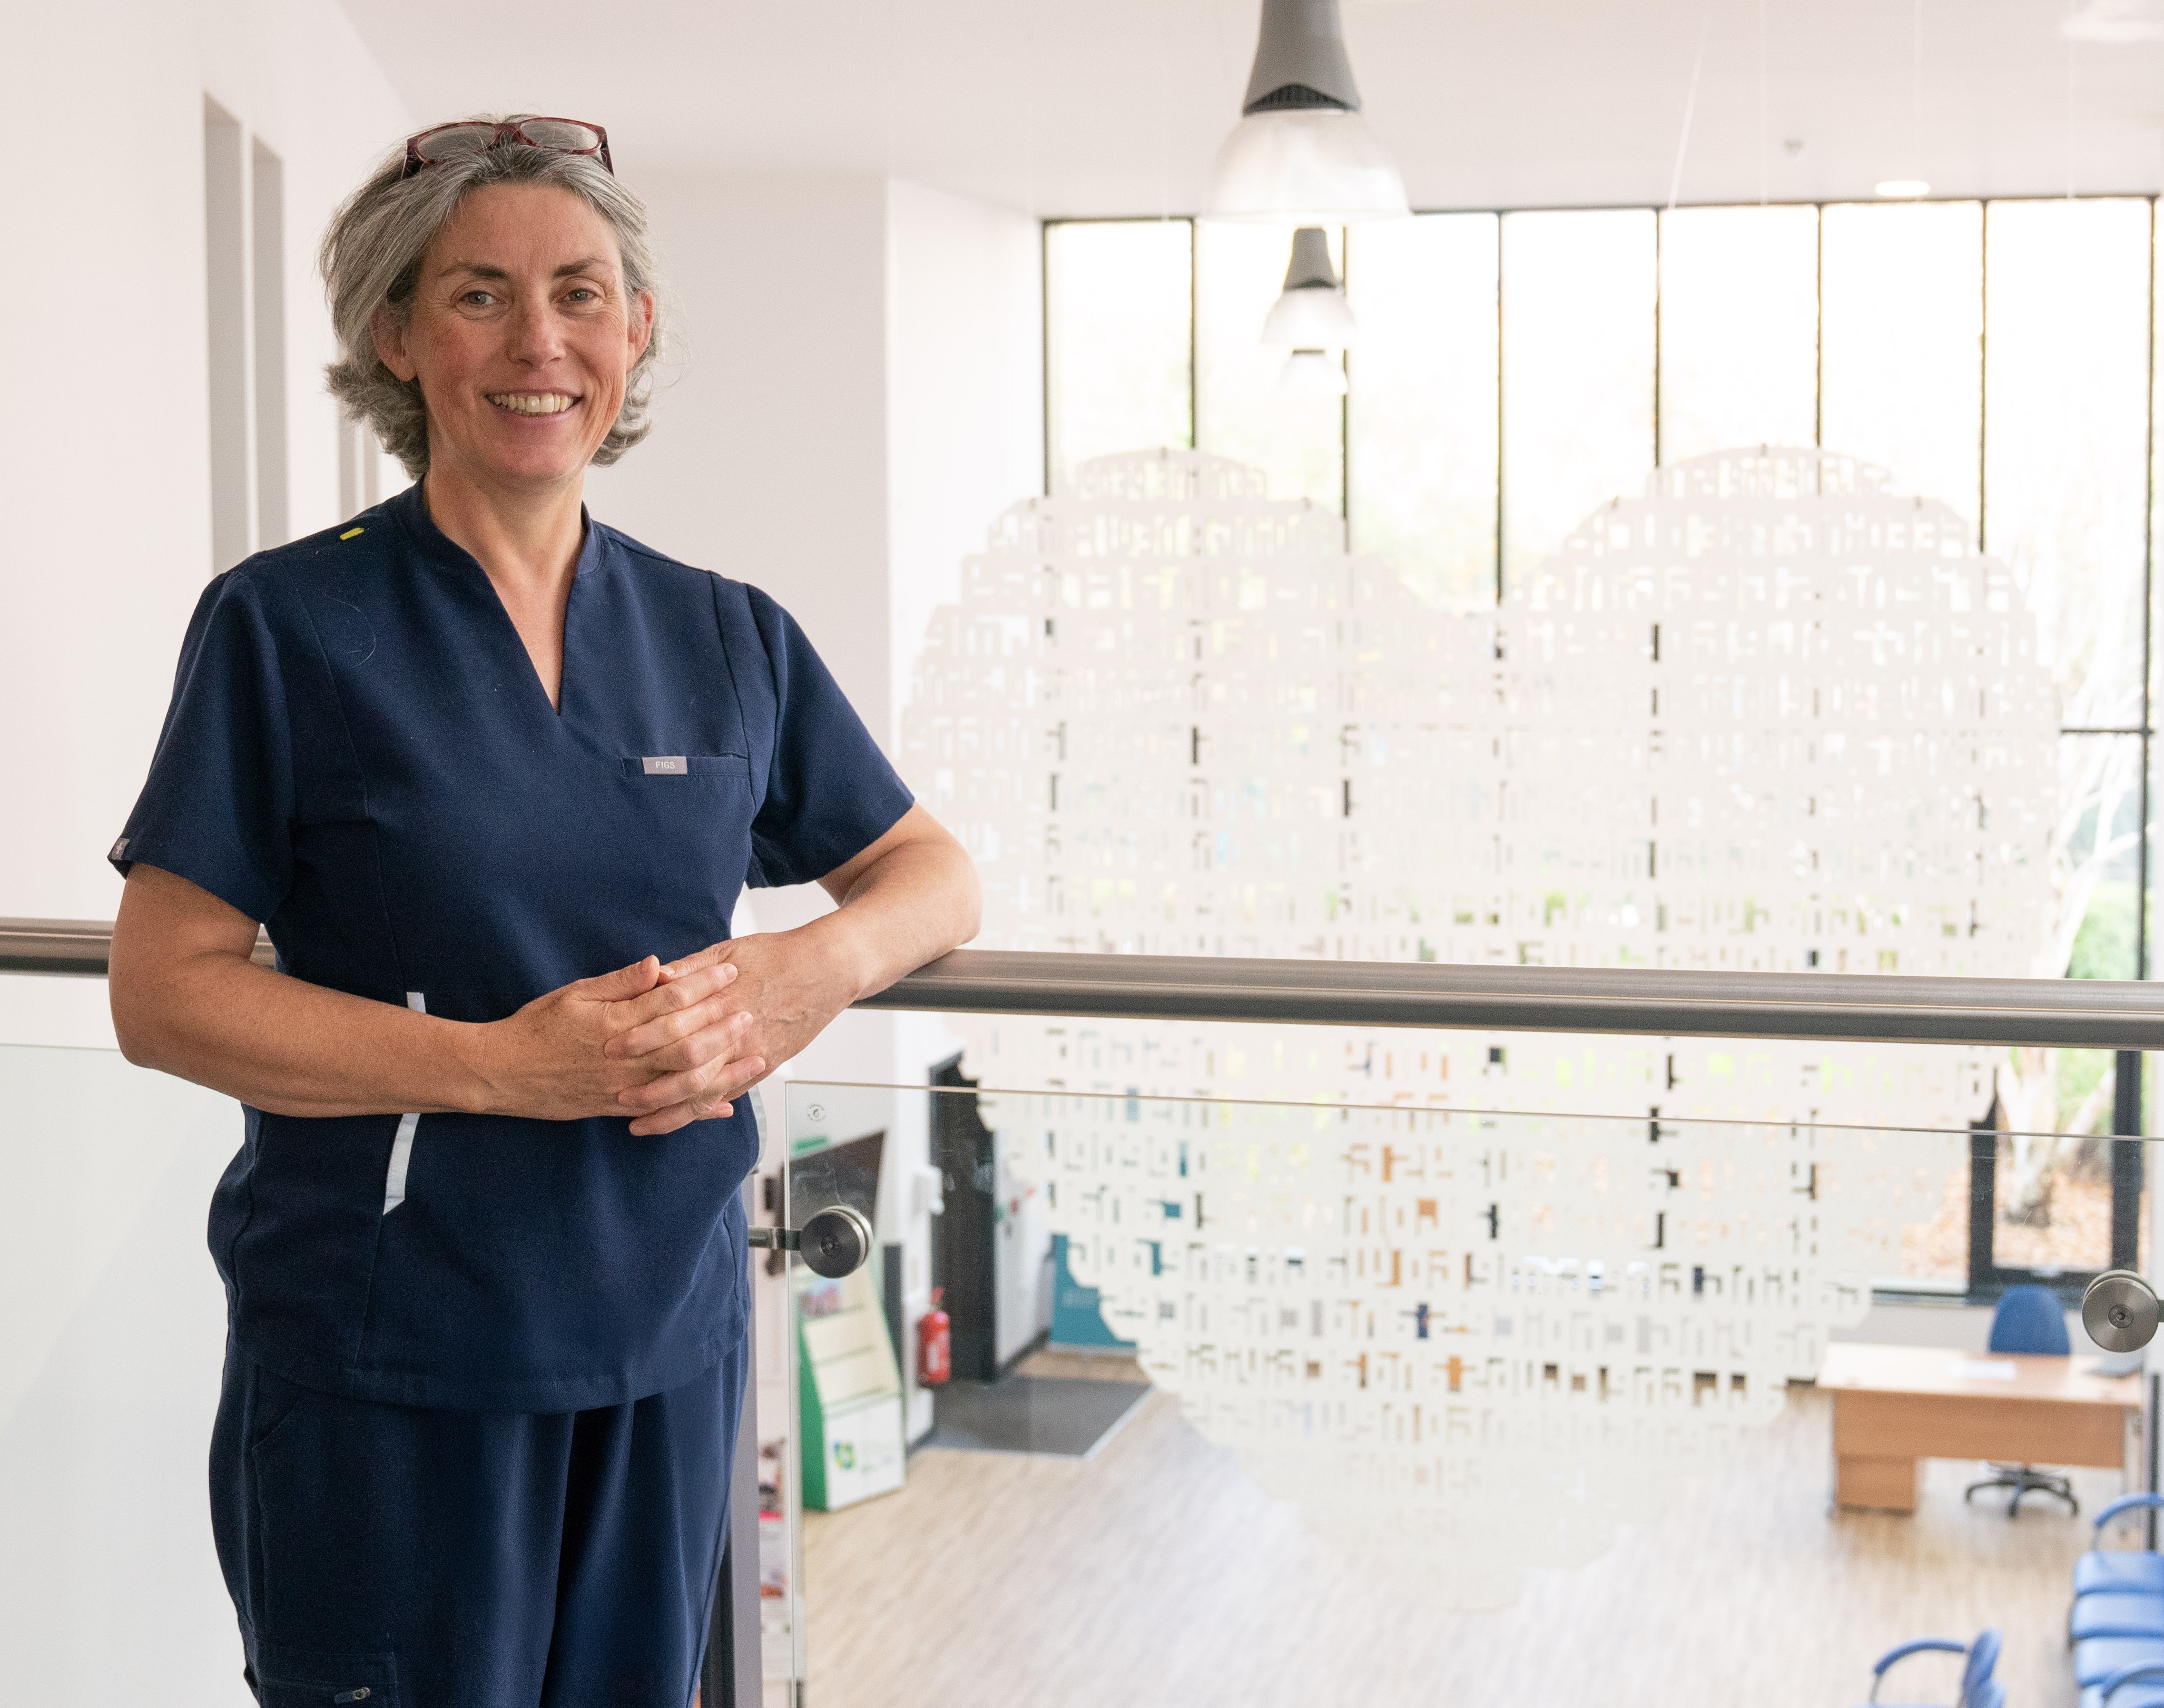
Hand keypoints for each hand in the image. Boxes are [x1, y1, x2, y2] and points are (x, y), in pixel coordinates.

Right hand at [468, 956, 757, 1122]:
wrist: (502, 1074)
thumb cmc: (537, 1028)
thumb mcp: (574, 994)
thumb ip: (619, 983)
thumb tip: (657, 964)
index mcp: (614, 1024)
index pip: (669, 1000)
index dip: (703, 985)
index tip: (729, 971)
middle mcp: (624, 1058)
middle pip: (685, 1041)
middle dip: (722, 1026)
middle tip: (751, 1010)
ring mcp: (623, 1087)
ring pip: (682, 1080)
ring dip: (721, 1069)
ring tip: (753, 1058)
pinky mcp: (619, 1108)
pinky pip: (665, 1110)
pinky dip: (697, 1108)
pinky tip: (724, 1104)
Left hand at [608, 925, 863, 1135]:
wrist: (827, 969)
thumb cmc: (777, 955)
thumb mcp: (728, 949)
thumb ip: (689, 968)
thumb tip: (653, 977)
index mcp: (721, 998)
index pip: (670, 1024)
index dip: (637, 1038)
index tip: (608, 1047)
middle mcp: (736, 1031)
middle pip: (684, 1066)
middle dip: (647, 1084)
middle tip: (616, 1094)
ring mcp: (752, 1053)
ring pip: (705, 1092)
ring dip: (670, 1109)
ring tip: (639, 1119)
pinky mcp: (764, 1065)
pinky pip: (729, 1095)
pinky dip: (702, 1111)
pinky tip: (680, 1117)